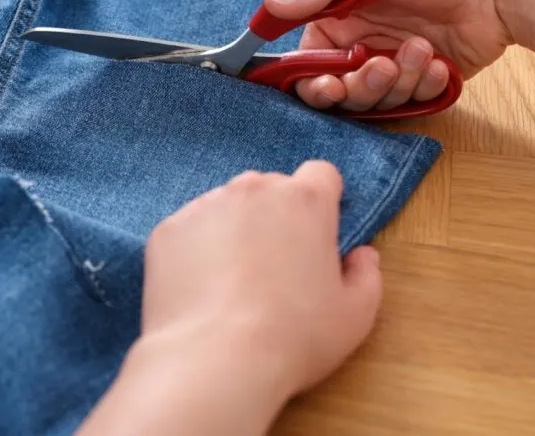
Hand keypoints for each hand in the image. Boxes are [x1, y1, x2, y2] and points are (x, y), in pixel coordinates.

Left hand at [78, 162, 381, 435]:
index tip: (318, 232)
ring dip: (234, 229)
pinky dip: (196, 250)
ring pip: (226, 206)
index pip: (321, 174)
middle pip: (270, 188)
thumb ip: (366, 275)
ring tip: (234, 282)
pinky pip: (189, 230)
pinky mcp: (167, 230)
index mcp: (304, 201)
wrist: (213, 360)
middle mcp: (252, 190)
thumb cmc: (293, 337)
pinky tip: (202, 290)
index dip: (323, 200)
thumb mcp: (355, 316)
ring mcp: (204, 206)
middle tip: (276, 266)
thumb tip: (360, 255)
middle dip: (276, 216)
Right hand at [263, 0, 512, 111]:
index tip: (329, 86)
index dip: (311, 82)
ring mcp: (388, 66)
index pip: (305, 64)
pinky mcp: (417, 83)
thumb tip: (271, 6)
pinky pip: (410, 103)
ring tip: (422, 50)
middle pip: (339, 92)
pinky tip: (440, 63)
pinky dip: (424, 86)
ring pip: (375, 101)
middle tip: (382, 67)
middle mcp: (356, 46)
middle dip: (360, 86)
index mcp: (334, 20)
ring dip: (398, 81)